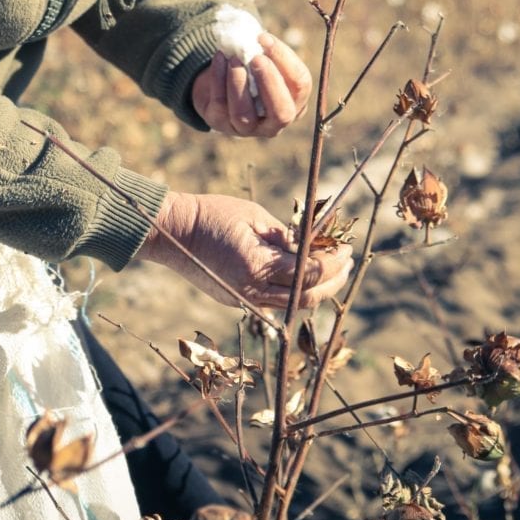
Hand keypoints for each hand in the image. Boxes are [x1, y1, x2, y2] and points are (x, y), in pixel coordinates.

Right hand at [136, 192, 351, 310]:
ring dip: (315, 289)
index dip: (334, 263)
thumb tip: (312, 246)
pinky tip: (301, 275)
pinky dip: (293, 292)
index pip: (310, 272)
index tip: (346, 249)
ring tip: (331, 271)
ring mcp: (243, 300)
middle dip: (333, 281)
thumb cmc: (213, 214)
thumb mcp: (255, 216)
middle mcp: (252, 290)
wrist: (173, 232)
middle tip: (346, 262)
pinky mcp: (236, 301)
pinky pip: (273, 302)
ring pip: (291, 305)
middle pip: (306, 296)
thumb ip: (285, 236)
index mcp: (258, 266)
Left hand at [192, 33, 311, 138]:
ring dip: (239, 84)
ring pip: (244, 114)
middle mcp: (275, 123)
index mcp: (295, 103)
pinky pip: (219, 103)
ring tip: (234, 59)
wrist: (221, 83)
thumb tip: (261, 40)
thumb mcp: (265, 60)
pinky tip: (219, 58)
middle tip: (257, 58)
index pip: (301, 86)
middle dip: (270, 83)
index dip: (285, 60)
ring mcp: (247, 128)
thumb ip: (268, 53)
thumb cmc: (252, 68)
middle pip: (282, 113)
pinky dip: (218, 78)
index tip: (265, 38)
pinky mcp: (220, 123)